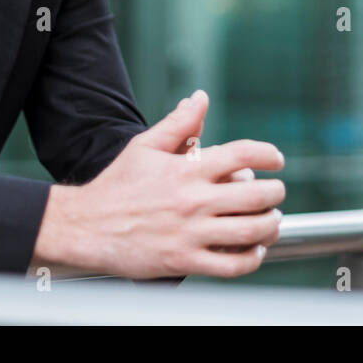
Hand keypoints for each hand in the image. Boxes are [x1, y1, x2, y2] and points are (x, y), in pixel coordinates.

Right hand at [32, 90, 285, 278]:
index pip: (242, 153)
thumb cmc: (117, 186)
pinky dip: (252, 258)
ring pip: (250, 231)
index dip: (268, 154)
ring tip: (271, 221)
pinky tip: (255, 250)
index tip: (277, 160)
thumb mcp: (145, 146)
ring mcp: (190, 233)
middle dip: (275, 193)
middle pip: (255, 195)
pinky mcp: (184, 261)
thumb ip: (179, 123)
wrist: (86, 226)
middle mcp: (192, 200)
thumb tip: (200, 98)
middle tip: (276, 193)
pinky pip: (231, 265)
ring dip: (270, 225)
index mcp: (186, 169)